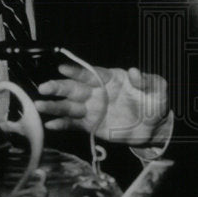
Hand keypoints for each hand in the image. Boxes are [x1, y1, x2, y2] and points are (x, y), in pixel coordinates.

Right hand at [35, 64, 169, 145]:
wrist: (154, 127)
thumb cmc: (155, 103)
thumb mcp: (158, 89)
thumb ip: (146, 81)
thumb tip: (134, 72)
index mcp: (111, 79)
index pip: (91, 73)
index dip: (77, 71)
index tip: (63, 68)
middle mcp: (98, 92)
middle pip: (75, 88)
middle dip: (59, 87)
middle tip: (44, 87)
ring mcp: (93, 108)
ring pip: (70, 106)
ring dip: (55, 106)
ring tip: (39, 106)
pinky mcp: (92, 125)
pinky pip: (74, 124)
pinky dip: (63, 124)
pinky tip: (50, 124)